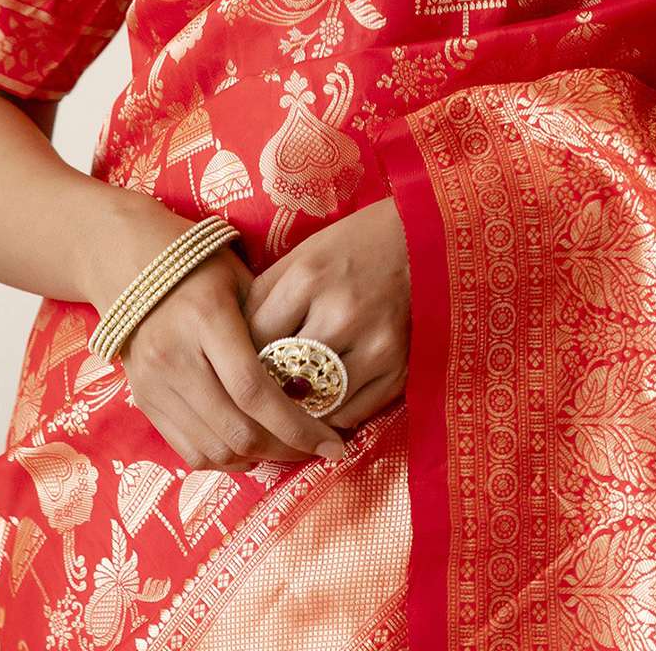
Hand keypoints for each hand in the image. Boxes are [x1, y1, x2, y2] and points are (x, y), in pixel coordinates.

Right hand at [88, 194, 347, 474]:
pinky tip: (250, 446)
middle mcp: (175, 357)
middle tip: (316, 447)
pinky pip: (190, 451)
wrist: (131, 262)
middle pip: (237, 430)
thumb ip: (271, 330)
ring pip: (216, 449)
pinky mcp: (144, 401)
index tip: (333, 443)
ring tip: (287, 446)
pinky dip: (226, 458)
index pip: (254, 391)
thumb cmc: (201, 266)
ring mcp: (154, 384)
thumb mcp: (242, 281)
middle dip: (285, 449)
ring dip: (258, 457)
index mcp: (206, 319)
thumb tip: (313, 382)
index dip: (297, 426)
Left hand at [241, 197, 410, 434]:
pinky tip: (324, 401)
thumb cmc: (353, 246)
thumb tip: (232, 347)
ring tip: (288, 403)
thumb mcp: (302, 255)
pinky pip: (352, 414)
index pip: (254, 341)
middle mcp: (342, 314)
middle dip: (265, 391)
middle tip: (255, 396)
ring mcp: (375, 345)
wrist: (423, 240)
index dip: (240, 358)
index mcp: (309, 278)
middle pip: (282, 378)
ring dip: (298, 410)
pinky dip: (332, 413)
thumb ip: (265, 298)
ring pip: (315, 405)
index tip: (236, 365)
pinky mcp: (400, 369)